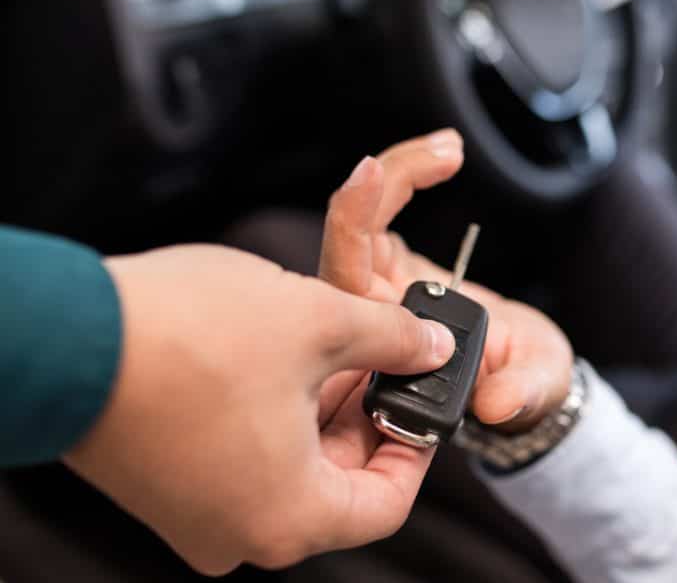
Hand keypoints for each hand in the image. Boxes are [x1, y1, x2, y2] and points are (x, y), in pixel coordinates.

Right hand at [64, 243, 456, 575]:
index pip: (386, 503)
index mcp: (290, 518)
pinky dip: (272, 418)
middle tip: (379, 359)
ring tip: (330, 346)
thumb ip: (391, 340)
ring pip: (290, 469)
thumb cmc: (186, 337)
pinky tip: (278, 361)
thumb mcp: (318, 322)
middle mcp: (241, 536)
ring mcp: (195, 517)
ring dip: (318, 411)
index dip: (417, 447)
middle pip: (338, 485)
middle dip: (364, 416)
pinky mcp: (164, 489)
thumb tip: (430, 347)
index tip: (423, 401)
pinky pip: (242, 463)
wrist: (63, 334)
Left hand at [319, 130, 574, 432]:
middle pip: (346, 242)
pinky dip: (408, 175)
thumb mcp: (530, 393)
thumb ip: (517, 396)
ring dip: (399, 171)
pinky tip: (447, 153)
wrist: (521, 377)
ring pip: (361, 220)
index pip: (346, 288)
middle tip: (441, 153)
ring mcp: (377, 289)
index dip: (352, 227)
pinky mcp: (392, 264)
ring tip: (451, 147)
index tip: (374, 178)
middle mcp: (368, 319)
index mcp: (380, 356)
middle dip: (380, 186)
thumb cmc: (519, 388)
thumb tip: (496, 402)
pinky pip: (381, 212)